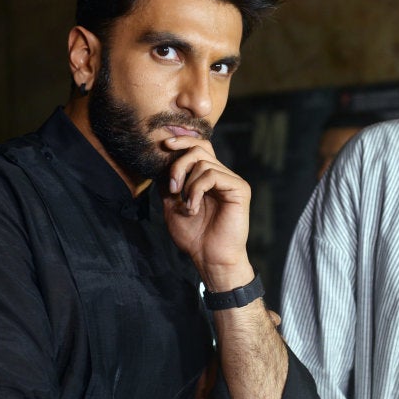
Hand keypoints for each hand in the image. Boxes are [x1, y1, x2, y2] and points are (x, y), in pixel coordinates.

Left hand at [160, 135, 252, 288]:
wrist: (210, 258)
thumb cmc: (194, 237)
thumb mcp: (173, 206)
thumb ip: (169, 185)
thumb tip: (159, 163)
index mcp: (209, 178)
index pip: (199, 147)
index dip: (183, 141)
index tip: (164, 145)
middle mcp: (222, 176)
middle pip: (200, 149)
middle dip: (178, 164)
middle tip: (172, 189)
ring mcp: (232, 181)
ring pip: (203, 162)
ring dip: (187, 185)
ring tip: (187, 207)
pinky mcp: (239, 188)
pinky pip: (212, 175)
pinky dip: (197, 190)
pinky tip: (194, 208)